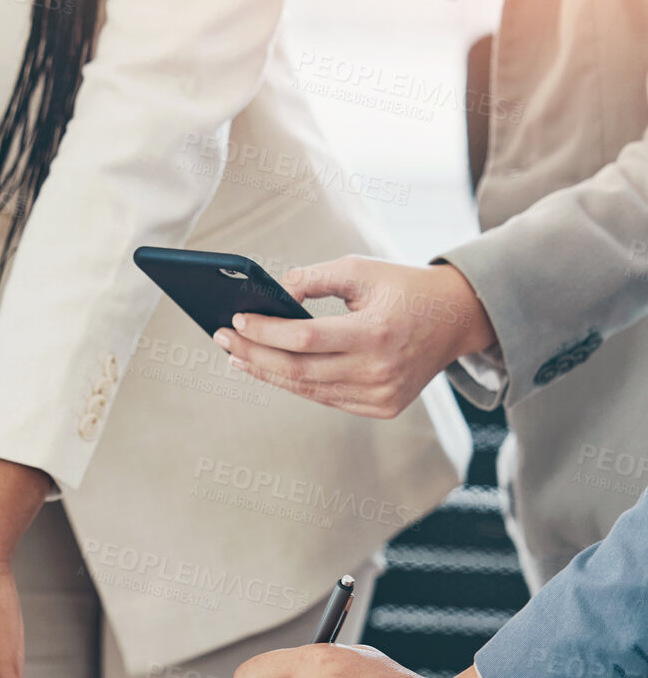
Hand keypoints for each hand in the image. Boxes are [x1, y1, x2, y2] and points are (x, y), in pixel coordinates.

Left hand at [215, 257, 496, 418]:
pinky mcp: (382, 407)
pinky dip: (295, 383)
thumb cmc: (402, 288)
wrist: (456, 319)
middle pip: (298, 369)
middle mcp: (380, 370)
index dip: (265, 331)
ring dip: (266, 372)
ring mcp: (381, 395)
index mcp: (376, 333)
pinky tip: (269, 367)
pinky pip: (326, 397)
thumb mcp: (361, 269)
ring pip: (308, 389)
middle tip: (221, 338)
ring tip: (236, 354)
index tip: (235, 320)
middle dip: (253, 353)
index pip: (304, 337)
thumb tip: (271, 293)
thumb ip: (314, 277)